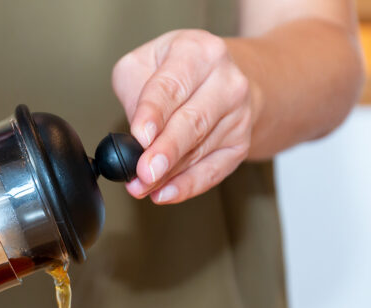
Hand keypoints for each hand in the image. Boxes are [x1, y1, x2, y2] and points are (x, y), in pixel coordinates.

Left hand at [112, 30, 259, 203]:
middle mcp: (225, 80)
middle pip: (192, 121)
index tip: (140, 136)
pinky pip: (214, 170)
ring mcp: (238, 113)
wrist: (222, 77)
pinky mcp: (241, 142)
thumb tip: (130, 139)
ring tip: (142, 185)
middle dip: (166, 150)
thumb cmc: (177, 71)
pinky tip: (166, 193)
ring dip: (169, 174)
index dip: (154, 113)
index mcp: (198, 53)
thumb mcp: (144, 64)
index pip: (172, 86)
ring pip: (200, 150)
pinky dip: (188, 185)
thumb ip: (133, 95)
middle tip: (144, 170)